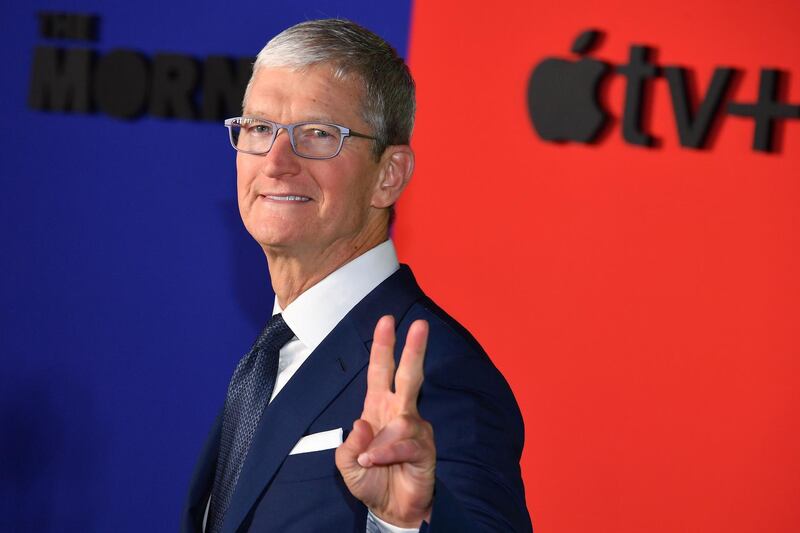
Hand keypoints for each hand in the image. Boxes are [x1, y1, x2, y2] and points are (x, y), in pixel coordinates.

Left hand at [335, 315, 435, 527]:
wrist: (392, 510)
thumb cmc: (371, 480)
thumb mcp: (346, 464)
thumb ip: (348, 445)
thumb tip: (363, 423)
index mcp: (379, 407)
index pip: (381, 371)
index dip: (383, 346)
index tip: (387, 321)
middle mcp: (400, 412)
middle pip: (409, 375)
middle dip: (414, 349)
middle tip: (420, 324)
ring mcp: (415, 429)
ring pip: (402, 420)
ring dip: (380, 444)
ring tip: (369, 462)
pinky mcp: (425, 448)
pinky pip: (406, 444)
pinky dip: (387, 454)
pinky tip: (376, 462)